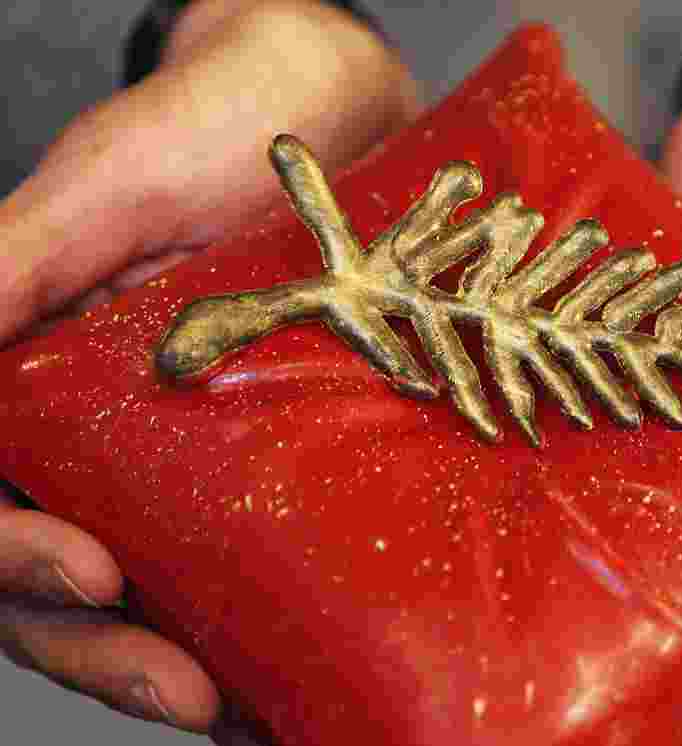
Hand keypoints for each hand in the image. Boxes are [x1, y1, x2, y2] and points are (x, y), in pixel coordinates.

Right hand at [0, 0, 415, 739]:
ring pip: (167, 589)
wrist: (330, 112)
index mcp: (41, 387)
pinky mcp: (286, 456)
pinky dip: (273, 623)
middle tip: (190, 691)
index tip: (93, 576)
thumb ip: (19, 259)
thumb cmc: (206, 128)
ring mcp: (200, 455)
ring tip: (250, 711)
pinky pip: (267, 554)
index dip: (18, 562)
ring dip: (191, 661)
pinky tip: (308, 668)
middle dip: (114, 652)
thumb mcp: (105, 182)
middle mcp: (112, 438)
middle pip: (74, 583)